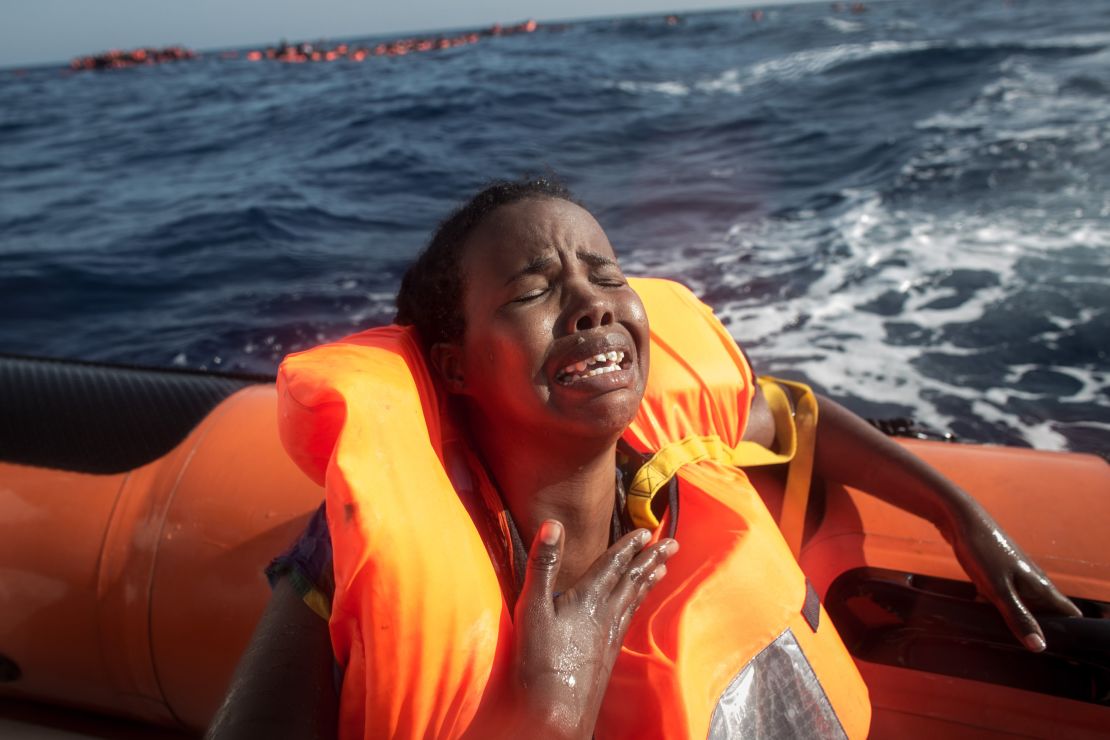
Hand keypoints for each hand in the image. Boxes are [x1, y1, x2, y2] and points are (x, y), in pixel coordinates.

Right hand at [510, 520, 677, 738]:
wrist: (557, 710)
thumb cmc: (540, 659)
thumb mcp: (533, 606)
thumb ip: (543, 564)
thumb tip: (552, 524)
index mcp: (588, 598)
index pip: (614, 563)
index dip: (630, 544)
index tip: (647, 530)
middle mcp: (605, 613)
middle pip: (633, 579)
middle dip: (652, 558)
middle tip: (673, 543)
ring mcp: (609, 635)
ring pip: (634, 599)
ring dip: (649, 579)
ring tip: (662, 568)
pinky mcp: (608, 653)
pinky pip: (629, 618)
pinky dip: (638, 604)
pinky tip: (636, 606)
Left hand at [948, 501, 1081, 651]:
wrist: (959, 519)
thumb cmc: (982, 551)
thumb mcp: (998, 590)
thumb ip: (1018, 617)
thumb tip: (1039, 646)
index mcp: (1041, 586)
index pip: (1069, 613)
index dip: (1068, 632)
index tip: (1058, 650)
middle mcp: (1033, 580)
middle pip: (1045, 612)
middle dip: (1035, 629)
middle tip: (1019, 644)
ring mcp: (1016, 574)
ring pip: (1021, 603)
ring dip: (1011, 616)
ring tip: (997, 627)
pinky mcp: (998, 571)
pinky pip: (1002, 594)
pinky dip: (994, 602)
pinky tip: (979, 603)